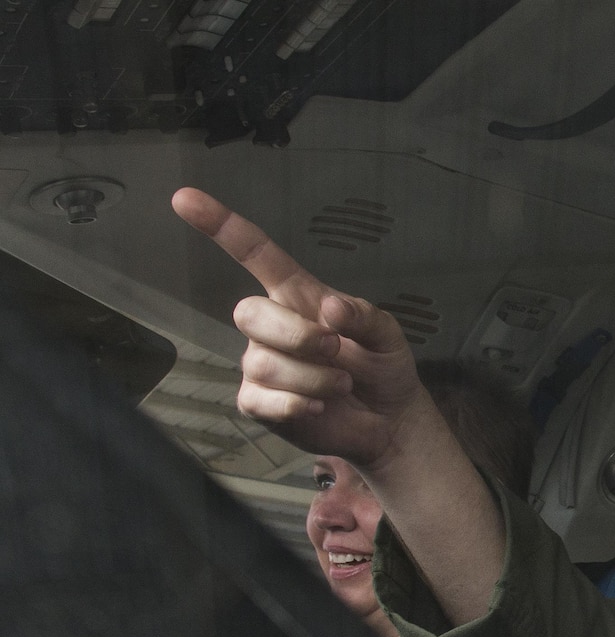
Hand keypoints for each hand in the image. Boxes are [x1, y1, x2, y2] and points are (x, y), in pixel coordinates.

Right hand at [171, 187, 428, 469]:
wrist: (388, 419)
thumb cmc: (382, 367)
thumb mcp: (387, 335)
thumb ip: (364, 317)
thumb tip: (330, 307)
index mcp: (298, 296)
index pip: (255, 254)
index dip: (220, 226)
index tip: (184, 199)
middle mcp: (273, 326)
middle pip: (248, 313)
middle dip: (297, 335)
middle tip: (337, 350)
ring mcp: (262, 363)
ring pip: (262, 363)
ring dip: (313, 378)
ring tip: (341, 383)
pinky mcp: (258, 401)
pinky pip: (260, 399)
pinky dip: (296, 405)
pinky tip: (318, 406)